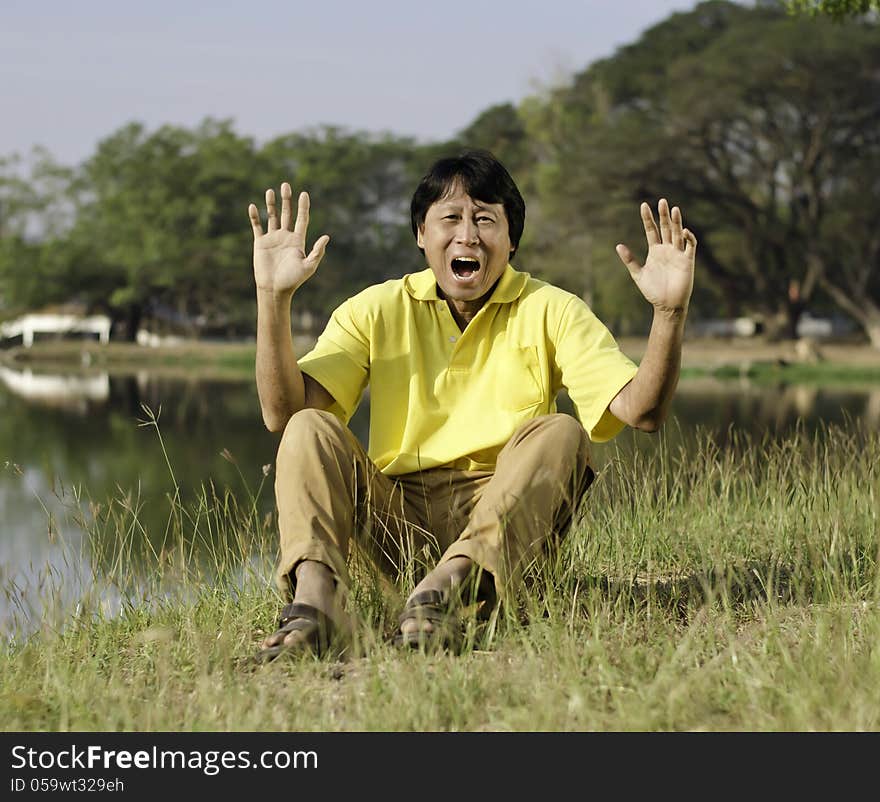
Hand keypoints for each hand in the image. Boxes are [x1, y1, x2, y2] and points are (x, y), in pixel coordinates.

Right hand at [248, 183, 329, 295]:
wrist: (275, 289)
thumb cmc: (293, 280)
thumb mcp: (308, 266)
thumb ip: (317, 252)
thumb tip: (327, 236)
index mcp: (298, 241)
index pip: (302, 219)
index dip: (303, 207)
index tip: (304, 194)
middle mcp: (286, 237)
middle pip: (287, 214)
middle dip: (287, 200)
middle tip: (286, 185)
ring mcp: (273, 238)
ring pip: (272, 217)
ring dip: (271, 204)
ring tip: (270, 191)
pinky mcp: (260, 243)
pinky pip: (257, 226)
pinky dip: (255, 216)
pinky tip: (253, 206)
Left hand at [615, 198, 695, 313]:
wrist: (666, 305)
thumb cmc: (653, 291)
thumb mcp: (638, 274)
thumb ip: (629, 260)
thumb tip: (618, 246)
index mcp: (655, 251)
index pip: (651, 230)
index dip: (648, 218)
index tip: (643, 205)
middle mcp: (667, 249)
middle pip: (666, 228)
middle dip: (663, 215)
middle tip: (662, 201)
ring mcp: (678, 254)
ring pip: (678, 233)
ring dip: (677, 222)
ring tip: (674, 209)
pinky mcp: (687, 261)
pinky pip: (690, 246)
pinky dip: (689, 238)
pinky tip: (684, 231)